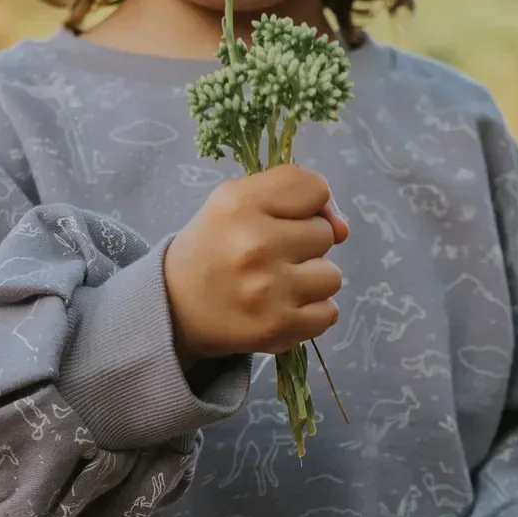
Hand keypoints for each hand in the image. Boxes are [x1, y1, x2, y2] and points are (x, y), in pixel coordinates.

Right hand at [165, 164, 348, 366]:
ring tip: (276, 284)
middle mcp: (255, 244)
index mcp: (240, 204)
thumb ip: (294, 196)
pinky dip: (310, 312)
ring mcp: (268, 289)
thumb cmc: (214, 246)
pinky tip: (280, 307)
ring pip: (332, 277)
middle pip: (326, 234)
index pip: (315, 188)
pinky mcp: (278, 327)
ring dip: (310, 281)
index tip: (285, 219)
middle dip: (304, 244)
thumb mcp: (238, 201)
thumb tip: (343, 229)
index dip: (307, 205)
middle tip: (270, 255)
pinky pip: (328, 313)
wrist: (174, 306)